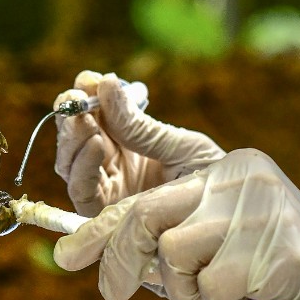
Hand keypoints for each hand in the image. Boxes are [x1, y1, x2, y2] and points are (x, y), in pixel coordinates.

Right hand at [54, 71, 225, 215]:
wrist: (228, 219)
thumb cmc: (211, 180)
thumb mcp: (179, 145)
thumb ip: (140, 125)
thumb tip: (107, 84)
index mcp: (129, 143)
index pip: (97, 115)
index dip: (88, 95)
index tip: (89, 79)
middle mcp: (113, 165)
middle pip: (76, 138)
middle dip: (72, 114)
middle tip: (75, 96)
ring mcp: (108, 190)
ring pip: (71, 163)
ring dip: (72, 138)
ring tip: (83, 118)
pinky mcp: (106, 216)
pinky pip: (82, 191)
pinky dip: (83, 167)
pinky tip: (96, 143)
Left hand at [55, 150, 299, 299]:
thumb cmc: (274, 275)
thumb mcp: (217, 245)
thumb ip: (170, 236)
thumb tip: (100, 254)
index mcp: (226, 167)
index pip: (150, 184)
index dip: (102, 220)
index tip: (65, 255)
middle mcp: (243, 176)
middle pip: (149, 215)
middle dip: (119, 260)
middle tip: (111, 293)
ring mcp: (265, 210)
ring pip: (178, 256)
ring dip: (189, 290)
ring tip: (223, 293)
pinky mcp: (285, 251)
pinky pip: (219, 287)